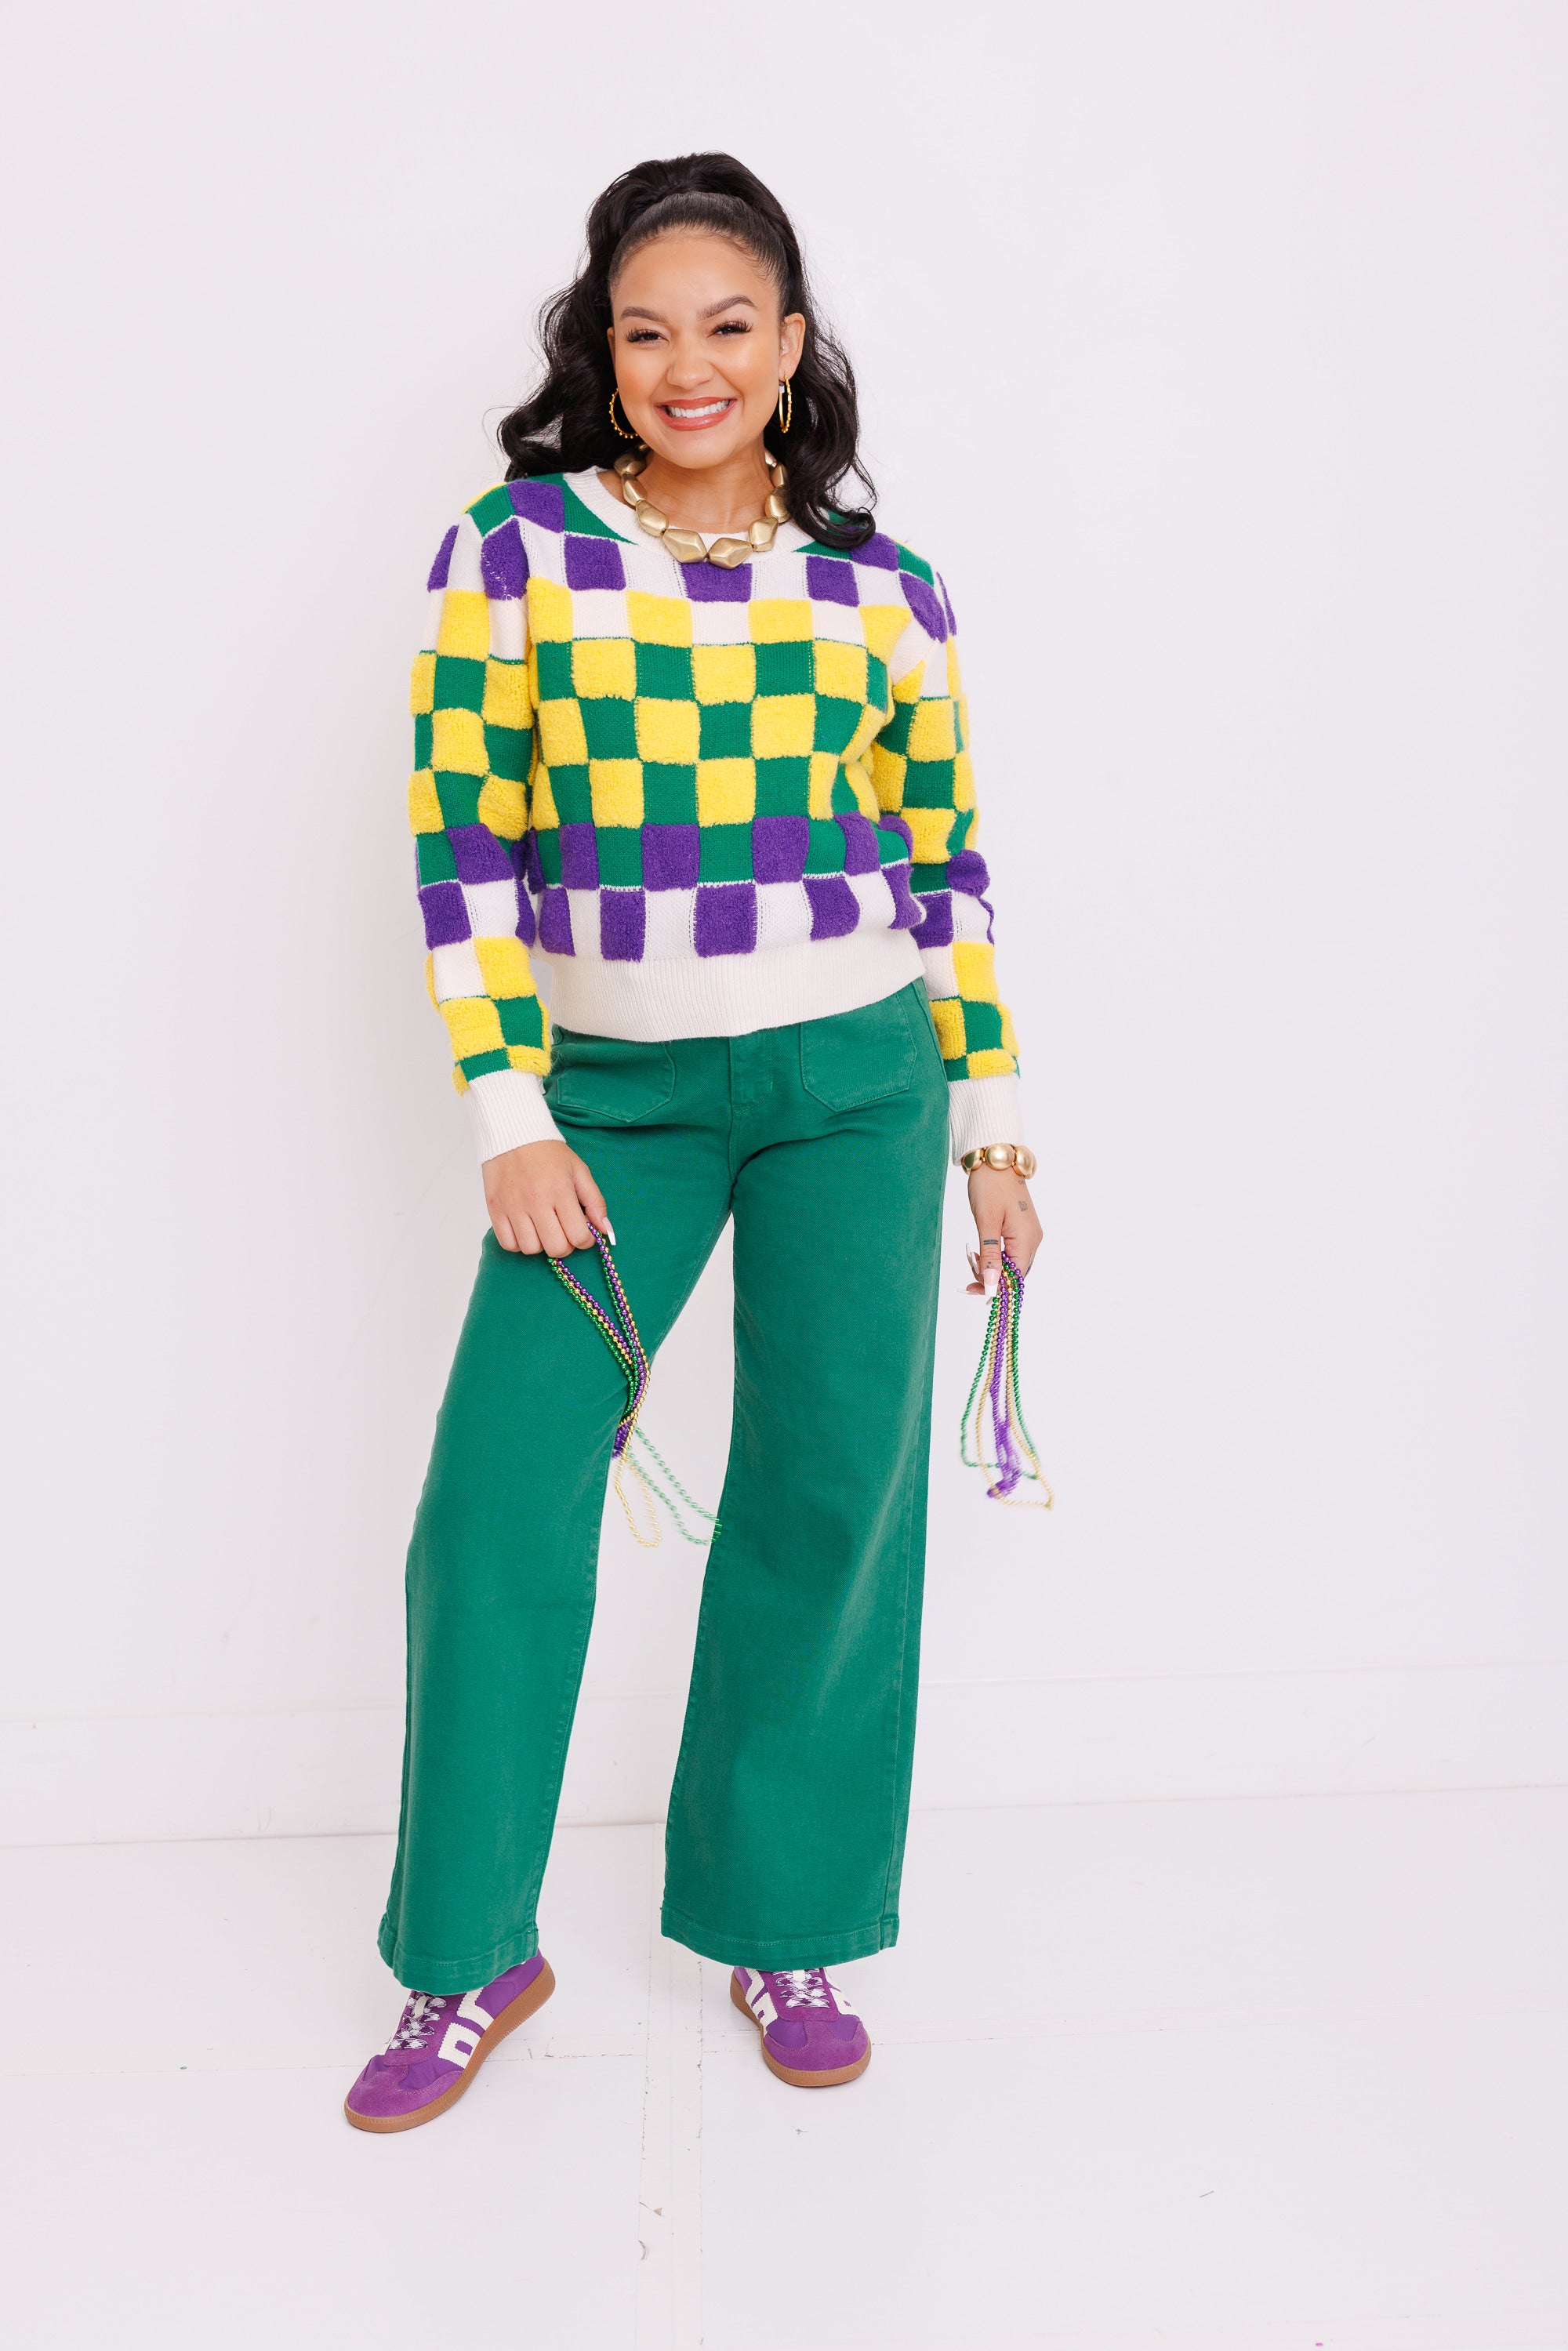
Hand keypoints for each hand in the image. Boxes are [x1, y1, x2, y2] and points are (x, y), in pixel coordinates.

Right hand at [482, 1140, 612, 1256]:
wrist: (513, 1133)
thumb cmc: (548, 1153)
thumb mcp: (579, 1171)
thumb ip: (595, 1202)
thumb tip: (605, 1230)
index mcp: (560, 1191)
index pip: (578, 1237)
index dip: (585, 1240)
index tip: (582, 1232)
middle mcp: (536, 1201)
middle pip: (556, 1248)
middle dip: (565, 1245)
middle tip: (563, 1232)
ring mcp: (513, 1207)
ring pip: (531, 1249)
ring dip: (541, 1244)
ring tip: (543, 1228)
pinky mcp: (495, 1209)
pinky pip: (508, 1244)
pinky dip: (518, 1243)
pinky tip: (525, 1229)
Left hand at [965, 1165, 1041, 1296]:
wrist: (996, 1160)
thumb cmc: (990, 1187)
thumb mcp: (986, 1222)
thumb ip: (990, 1255)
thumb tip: (991, 1285)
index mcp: (1027, 1240)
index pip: (1015, 1278)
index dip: (996, 1288)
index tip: (972, 1291)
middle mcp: (1032, 1240)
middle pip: (1015, 1273)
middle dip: (991, 1279)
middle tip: (968, 1276)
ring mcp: (1028, 1234)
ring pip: (1012, 1264)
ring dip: (992, 1268)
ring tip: (973, 1260)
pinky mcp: (1021, 1229)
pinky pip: (1011, 1252)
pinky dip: (996, 1257)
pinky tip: (982, 1253)